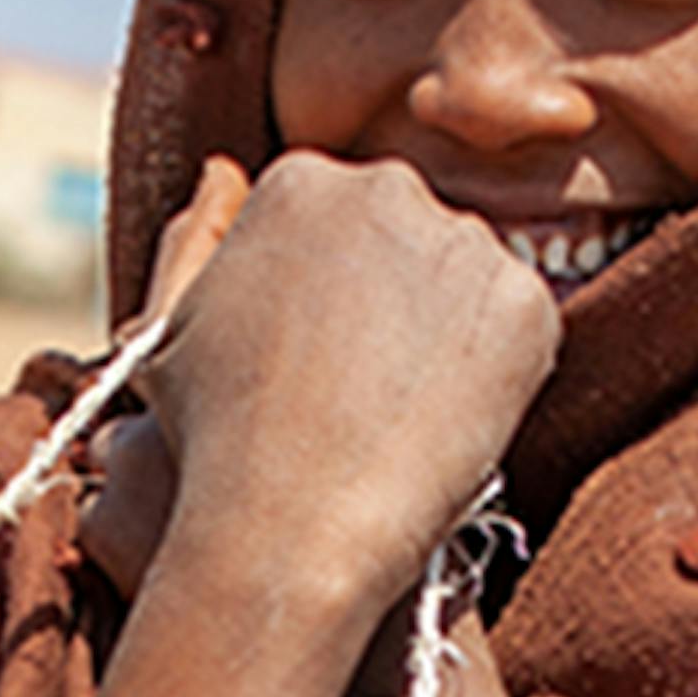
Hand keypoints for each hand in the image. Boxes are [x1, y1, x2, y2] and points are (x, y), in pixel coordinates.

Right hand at [73, 155, 550, 649]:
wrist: (290, 524)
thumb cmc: (213, 439)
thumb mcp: (171, 327)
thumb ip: (195, 239)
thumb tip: (223, 172)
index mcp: (300, 180)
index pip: (339, 221)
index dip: (331, 297)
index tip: (320, 360)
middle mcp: (386, 187)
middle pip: (407, 239)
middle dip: (394, 302)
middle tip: (363, 392)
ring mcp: (464, 241)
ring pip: (466, 281)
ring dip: (448, 335)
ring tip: (398, 415)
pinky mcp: (526, 302)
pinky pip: (520, 327)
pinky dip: (496, 372)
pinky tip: (444, 423)